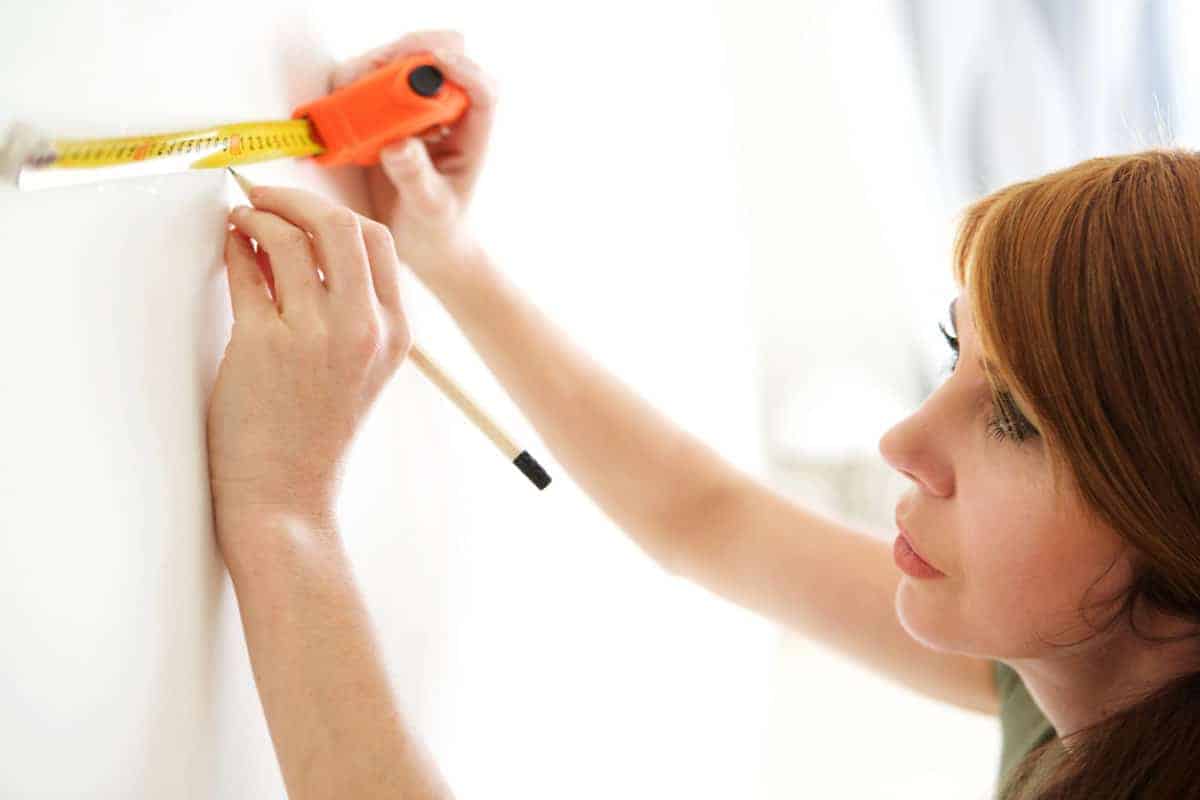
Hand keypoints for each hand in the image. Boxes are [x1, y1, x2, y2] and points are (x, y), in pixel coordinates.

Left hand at [207, 186, 410, 538]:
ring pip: (290, 240)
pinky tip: (229, 247)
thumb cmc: (315, 433)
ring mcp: (316, 336)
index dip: (333, 212)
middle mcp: (363, 328)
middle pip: (338, 226)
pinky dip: (235, 248)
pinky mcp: (265, 344)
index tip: (300, 207)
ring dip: (258, 218)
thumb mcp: (357, 369)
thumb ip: (346, 309)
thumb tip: (297, 241)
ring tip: (240, 221)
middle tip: (262, 196)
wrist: (286, 495)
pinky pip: (247, 272)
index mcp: (395, 333)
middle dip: (294, 199)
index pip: (376, 241)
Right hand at [328, 29, 498, 290]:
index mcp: (471, 133)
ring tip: (347, 96)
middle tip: (374, 74)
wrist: (419, 243)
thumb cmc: (438, 229)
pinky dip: (346, 92)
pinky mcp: (381, 116)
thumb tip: (398, 145)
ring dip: (369, 72)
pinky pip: (363, 88)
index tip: (435, 64)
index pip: (480, 89)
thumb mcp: (430, 209)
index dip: (461, 68)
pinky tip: (336, 114)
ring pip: (394, 67)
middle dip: (404, 58)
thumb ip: (417, 180)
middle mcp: (443, 114)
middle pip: (432, 61)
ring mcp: (411, 112)